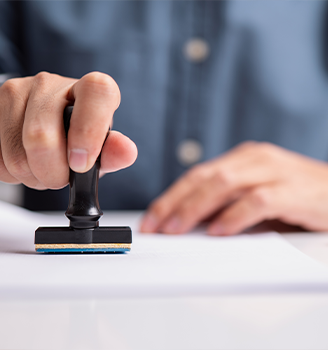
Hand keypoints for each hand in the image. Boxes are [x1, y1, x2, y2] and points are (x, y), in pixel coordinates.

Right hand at [0, 72, 136, 188]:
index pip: (96, 92)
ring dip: (32, 177)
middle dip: (52, 174)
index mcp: (88, 89)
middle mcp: (49, 84)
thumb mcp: (100, 147)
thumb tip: (126, 151)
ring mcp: (13, 93)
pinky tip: (22, 162)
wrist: (47, 124)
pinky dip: (10, 176)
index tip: (81, 164)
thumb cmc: (78, 136)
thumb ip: (114, 152)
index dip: (88, 132)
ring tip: (42, 167)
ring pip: (15, 156)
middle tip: (59, 176)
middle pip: (41, 137)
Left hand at [140, 142, 327, 234]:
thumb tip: (190, 226)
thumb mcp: (257, 197)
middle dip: (173, 203)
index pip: (197, 175)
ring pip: (223, 184)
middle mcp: (255, 159)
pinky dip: (233, 217)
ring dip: (194, 208)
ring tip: (174, 230)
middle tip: (154, 227)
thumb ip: (227, 206)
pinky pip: (256, 201)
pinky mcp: (293, 190)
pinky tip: (217, 232)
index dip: (170, 197)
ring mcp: (274, 171)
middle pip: (204, 177)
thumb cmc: (297, 198)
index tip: (151, 220)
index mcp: (244, 159)